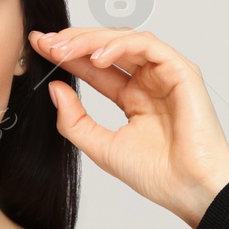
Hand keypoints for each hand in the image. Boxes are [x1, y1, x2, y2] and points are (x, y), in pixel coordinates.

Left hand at [30, 27, 228, 228]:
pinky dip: (120, 46)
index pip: (96, 67)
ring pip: (126, 40)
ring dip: (92, 40)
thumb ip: (75, 120)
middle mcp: (149, 81)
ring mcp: (166, 74)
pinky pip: (147, 45)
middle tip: (46, 42)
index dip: (67, 55)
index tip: (39, 47)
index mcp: (134, 98)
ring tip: (64, 50)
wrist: (189, 189)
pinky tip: (96, 58)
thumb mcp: (101, 146)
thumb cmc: (156, 174)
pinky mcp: (181, 71)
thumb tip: (55, 88)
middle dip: (74, 41)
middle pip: (108, 48)